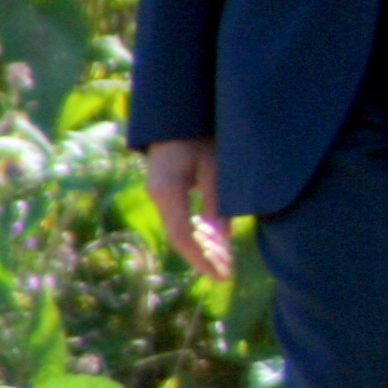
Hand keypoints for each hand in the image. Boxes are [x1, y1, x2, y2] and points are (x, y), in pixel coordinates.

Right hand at [143, 138, 230, 282]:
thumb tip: (224, 239)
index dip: (201, 259)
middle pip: (181, 237)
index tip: (220, 276)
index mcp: (167, 190)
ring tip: (225, 265)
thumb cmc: (202, 134)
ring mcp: (161, 193)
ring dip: (203, 248)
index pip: (182, 235)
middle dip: (204, 258)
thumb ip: (218, 201)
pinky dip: (200, 233)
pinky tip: (216, 244)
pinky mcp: (168, 190)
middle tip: (227, 275)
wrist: (179, 112)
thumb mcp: (216, 165)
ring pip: (181, 230)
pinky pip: (182, 219)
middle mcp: (159, 195)